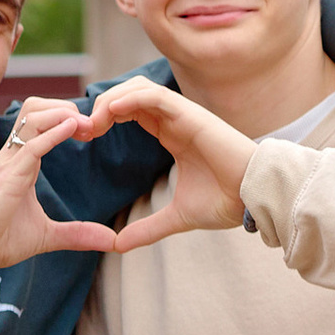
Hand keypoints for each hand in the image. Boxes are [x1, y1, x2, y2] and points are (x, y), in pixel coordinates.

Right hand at [0, 97, 127, 286]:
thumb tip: (112, 240)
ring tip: (84, 128)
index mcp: (22, 161)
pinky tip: (72, 130)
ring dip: (61, 114)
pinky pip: (30, 145)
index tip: (91, 132)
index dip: (68, 118)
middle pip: (36, 107)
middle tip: (91, 127)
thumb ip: (78, 234)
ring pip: (32, 116)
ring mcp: (9, 163)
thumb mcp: (47, 236)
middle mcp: (14, 155)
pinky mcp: (7, 178)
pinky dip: (53, 134)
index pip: (43, 121)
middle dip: (66, 108)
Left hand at [81, 72, 252, 250]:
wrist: (253, 199)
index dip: (104, 118)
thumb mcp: (177, 218)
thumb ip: (148, 229)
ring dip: (110, 100)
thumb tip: (119, 246)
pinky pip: (154, 95)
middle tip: (80, 131)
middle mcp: (175, 119)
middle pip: (128, 94)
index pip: (130, 111)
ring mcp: (183, 114)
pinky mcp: (191, 114)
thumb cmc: (226, 203)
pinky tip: (111, 114)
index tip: (83, 138)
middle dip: (100, 107)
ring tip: (92, 125)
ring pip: (137, 88)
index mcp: (172, 134)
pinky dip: (129, 99)